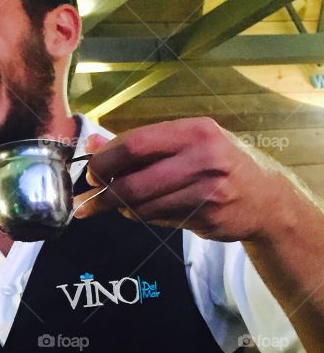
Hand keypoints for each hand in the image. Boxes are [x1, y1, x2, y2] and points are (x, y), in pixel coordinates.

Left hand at [73, 117, 287, 242]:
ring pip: (142, 206)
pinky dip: (141, 217)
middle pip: (134, 182)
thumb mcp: (187, 142)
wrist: (266, 198)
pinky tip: (142, 211)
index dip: (104, 161)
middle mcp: (203, 159)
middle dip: (102, 195)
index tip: (91, 174)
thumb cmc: (219, 163)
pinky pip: (158, 220)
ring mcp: (207, 192)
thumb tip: (92, 144)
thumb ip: (140, 144)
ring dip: (120, 209)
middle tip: (87, 202)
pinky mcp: (207, 218)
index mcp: (195, 132)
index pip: (135, 145)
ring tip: (114, 205)